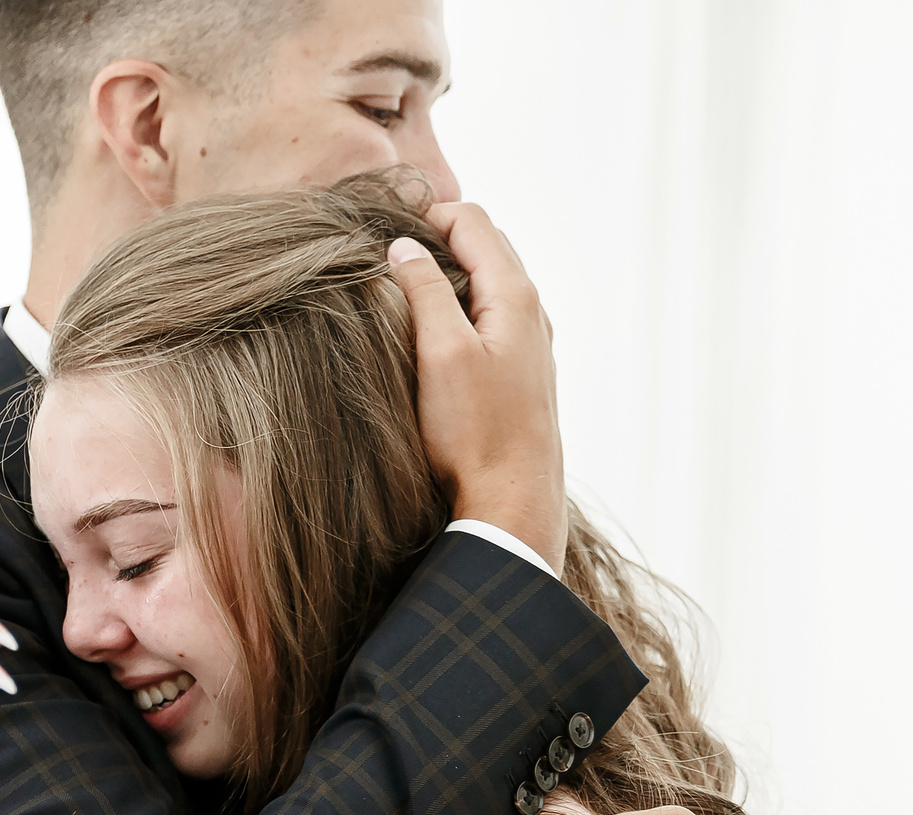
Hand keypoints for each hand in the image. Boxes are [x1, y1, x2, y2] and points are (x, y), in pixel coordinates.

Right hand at [387, 203, 565, 568]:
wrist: (512, 501)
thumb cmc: (475, 433)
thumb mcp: (440, 353)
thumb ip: (424, 291)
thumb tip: (403, 246)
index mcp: (514, 294)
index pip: (472, 220)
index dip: (425, 216)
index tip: (381, 233)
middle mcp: (531, 311)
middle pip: (484, 245)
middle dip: (436, 238)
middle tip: (386, 254)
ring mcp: (530, 342)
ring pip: (487, 281)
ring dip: (448, 274)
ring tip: (402, 289)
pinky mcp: (521, 372)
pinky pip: (490, 316)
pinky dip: (460, 306)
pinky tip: (432, 333)